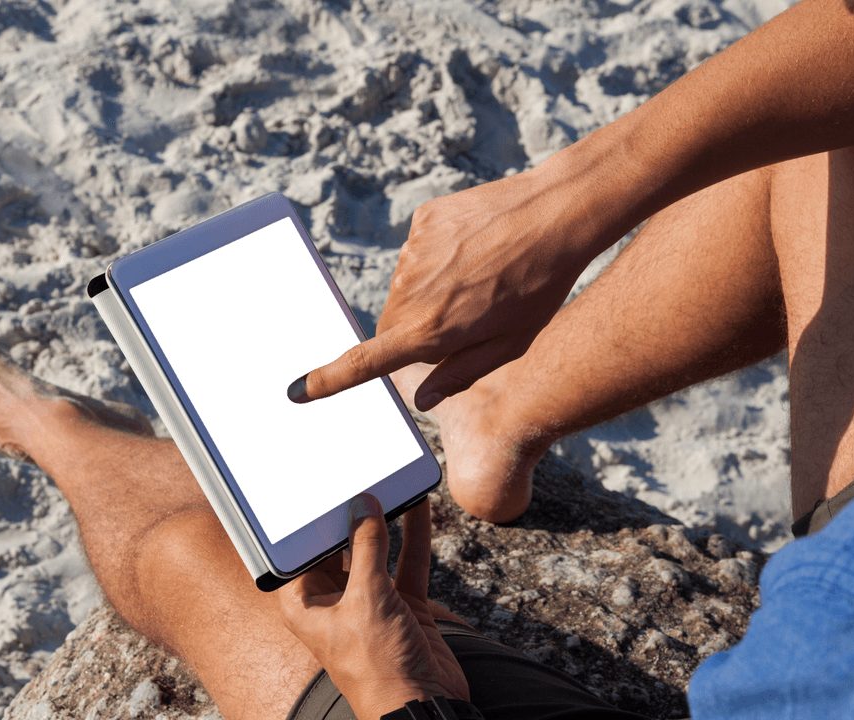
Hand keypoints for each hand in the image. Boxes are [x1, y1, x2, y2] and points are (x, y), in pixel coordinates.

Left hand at [278, 495, 468, 719]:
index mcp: (305, 604)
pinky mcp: (401, 606)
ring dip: (382, 520)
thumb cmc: (377, 666)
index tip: (309, 484)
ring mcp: (369, 602)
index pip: (297, 551)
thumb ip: (366, 547)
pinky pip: (406, 562)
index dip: (302, 519)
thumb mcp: (367, 598)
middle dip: (346, 513)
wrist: (422, 707)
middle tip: (350, 472)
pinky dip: (413, 536)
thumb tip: (362, 503)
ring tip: (384, 480)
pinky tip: (418, 506)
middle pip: (337, 546)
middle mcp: (333, 600)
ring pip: (374, 550)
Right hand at [288, 163, 604, 411]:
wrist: (556, 213)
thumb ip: (460, 374)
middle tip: (464, 319)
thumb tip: (421, 398)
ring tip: (478, 278)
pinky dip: (437, 258)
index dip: (329, 380)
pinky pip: (417, 252)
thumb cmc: (540, 286)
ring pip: (404, 288)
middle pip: (390, 325)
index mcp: (431, 331)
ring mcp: (414, 253)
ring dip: (428, 292)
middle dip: (414, 330)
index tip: (297, 391)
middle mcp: (412, 293)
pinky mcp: (423, 222)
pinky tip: (475, 251)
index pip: (365, 362)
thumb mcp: (510, 344)